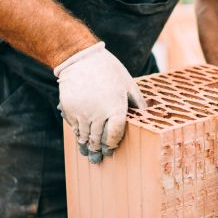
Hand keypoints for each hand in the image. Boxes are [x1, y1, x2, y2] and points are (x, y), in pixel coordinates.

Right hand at [55, 42, 145, 162]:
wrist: (81, 59)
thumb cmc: (109, 70)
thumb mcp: (128, 84)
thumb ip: (137, 102)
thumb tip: (148, 115)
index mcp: (116, 107)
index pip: (115, 135)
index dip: (113, 144)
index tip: (112, 148)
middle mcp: (98, 113)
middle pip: (98, 139)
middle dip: (98, 150)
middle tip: (98, 159)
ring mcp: (82, 112)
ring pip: (84, 137)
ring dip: (86, 147)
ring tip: (88, 154)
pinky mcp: (69, 109)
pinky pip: (74, 127)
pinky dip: (77, 134)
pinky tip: (79, 139)